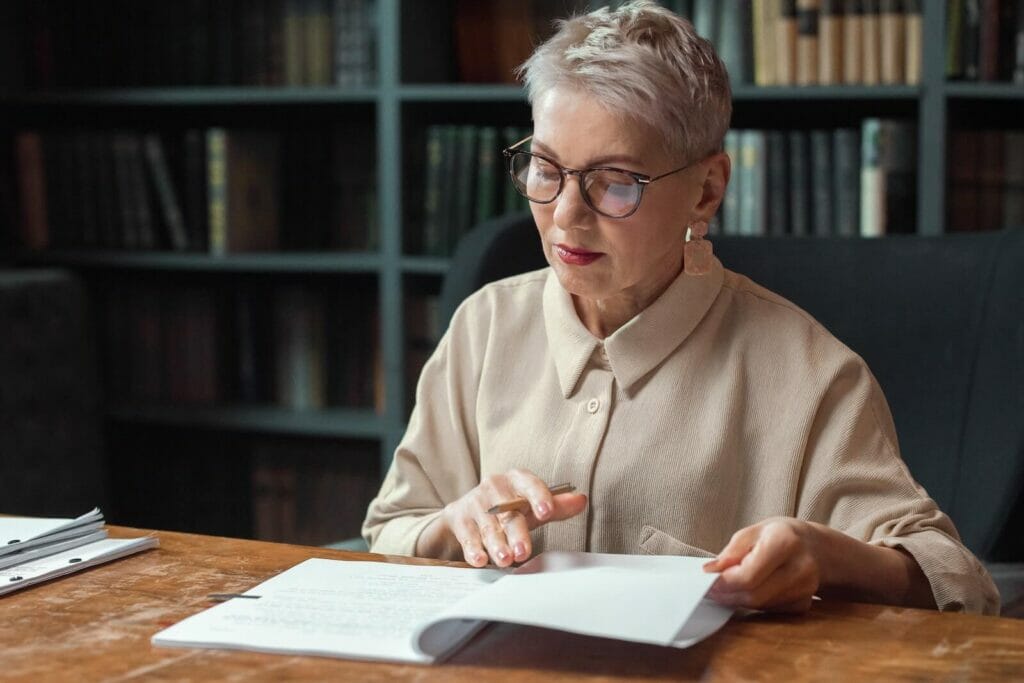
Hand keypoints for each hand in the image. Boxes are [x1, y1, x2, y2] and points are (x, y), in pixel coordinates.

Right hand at [440, 469, 586, 567]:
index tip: (546, 512)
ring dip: (496, 544)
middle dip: (516, 533)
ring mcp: (474, 502)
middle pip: (508, 512)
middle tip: (523, 551)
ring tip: (505, 559)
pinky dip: (473, 549)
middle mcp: (494, 487)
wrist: (467, 512)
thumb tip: (581, 500)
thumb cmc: (507, 509)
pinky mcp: (459, 518)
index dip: (538, 497)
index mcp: (516, 480)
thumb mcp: (531, 506)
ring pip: (488, 526)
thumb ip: (556, 506)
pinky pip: (467, 536)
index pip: (529, 484)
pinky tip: (479, 559)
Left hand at [703, 517, 821, 612]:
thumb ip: (732, 552)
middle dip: (728, 594)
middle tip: (712, 589)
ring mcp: (806, 590)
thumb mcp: (753, 532)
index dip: (724, 582)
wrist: (817, 548)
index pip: (748, 575)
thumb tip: (710, 571)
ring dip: (738, 599)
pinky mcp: (803, 605)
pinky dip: (754, 602)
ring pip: (760, 605)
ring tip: (728, 586)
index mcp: (785, 542)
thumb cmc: (781, 534)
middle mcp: (800, 568)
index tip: (707, 580)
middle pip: (754, 595)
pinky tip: (751, 589)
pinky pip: (770, 609)